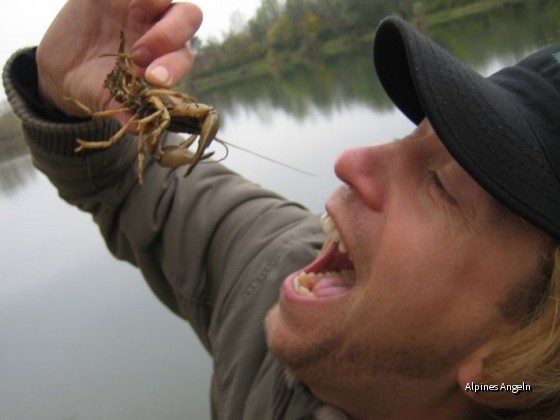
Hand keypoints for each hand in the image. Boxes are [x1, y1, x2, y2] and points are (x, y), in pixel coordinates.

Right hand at [36, 0, 201, 120]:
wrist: (60, 69)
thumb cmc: (95, 87)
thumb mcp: (106, 101)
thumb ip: (126, 112)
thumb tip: (141, 129)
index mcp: (166, 58)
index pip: (183, 56)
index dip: (174, 66)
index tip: (152, 79)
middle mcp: (160, 29)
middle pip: (188, 18)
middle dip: (170, 35)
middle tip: (139, 54)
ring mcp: (140, 6)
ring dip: (155, 3)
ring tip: (133, 16)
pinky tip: (121, 2)